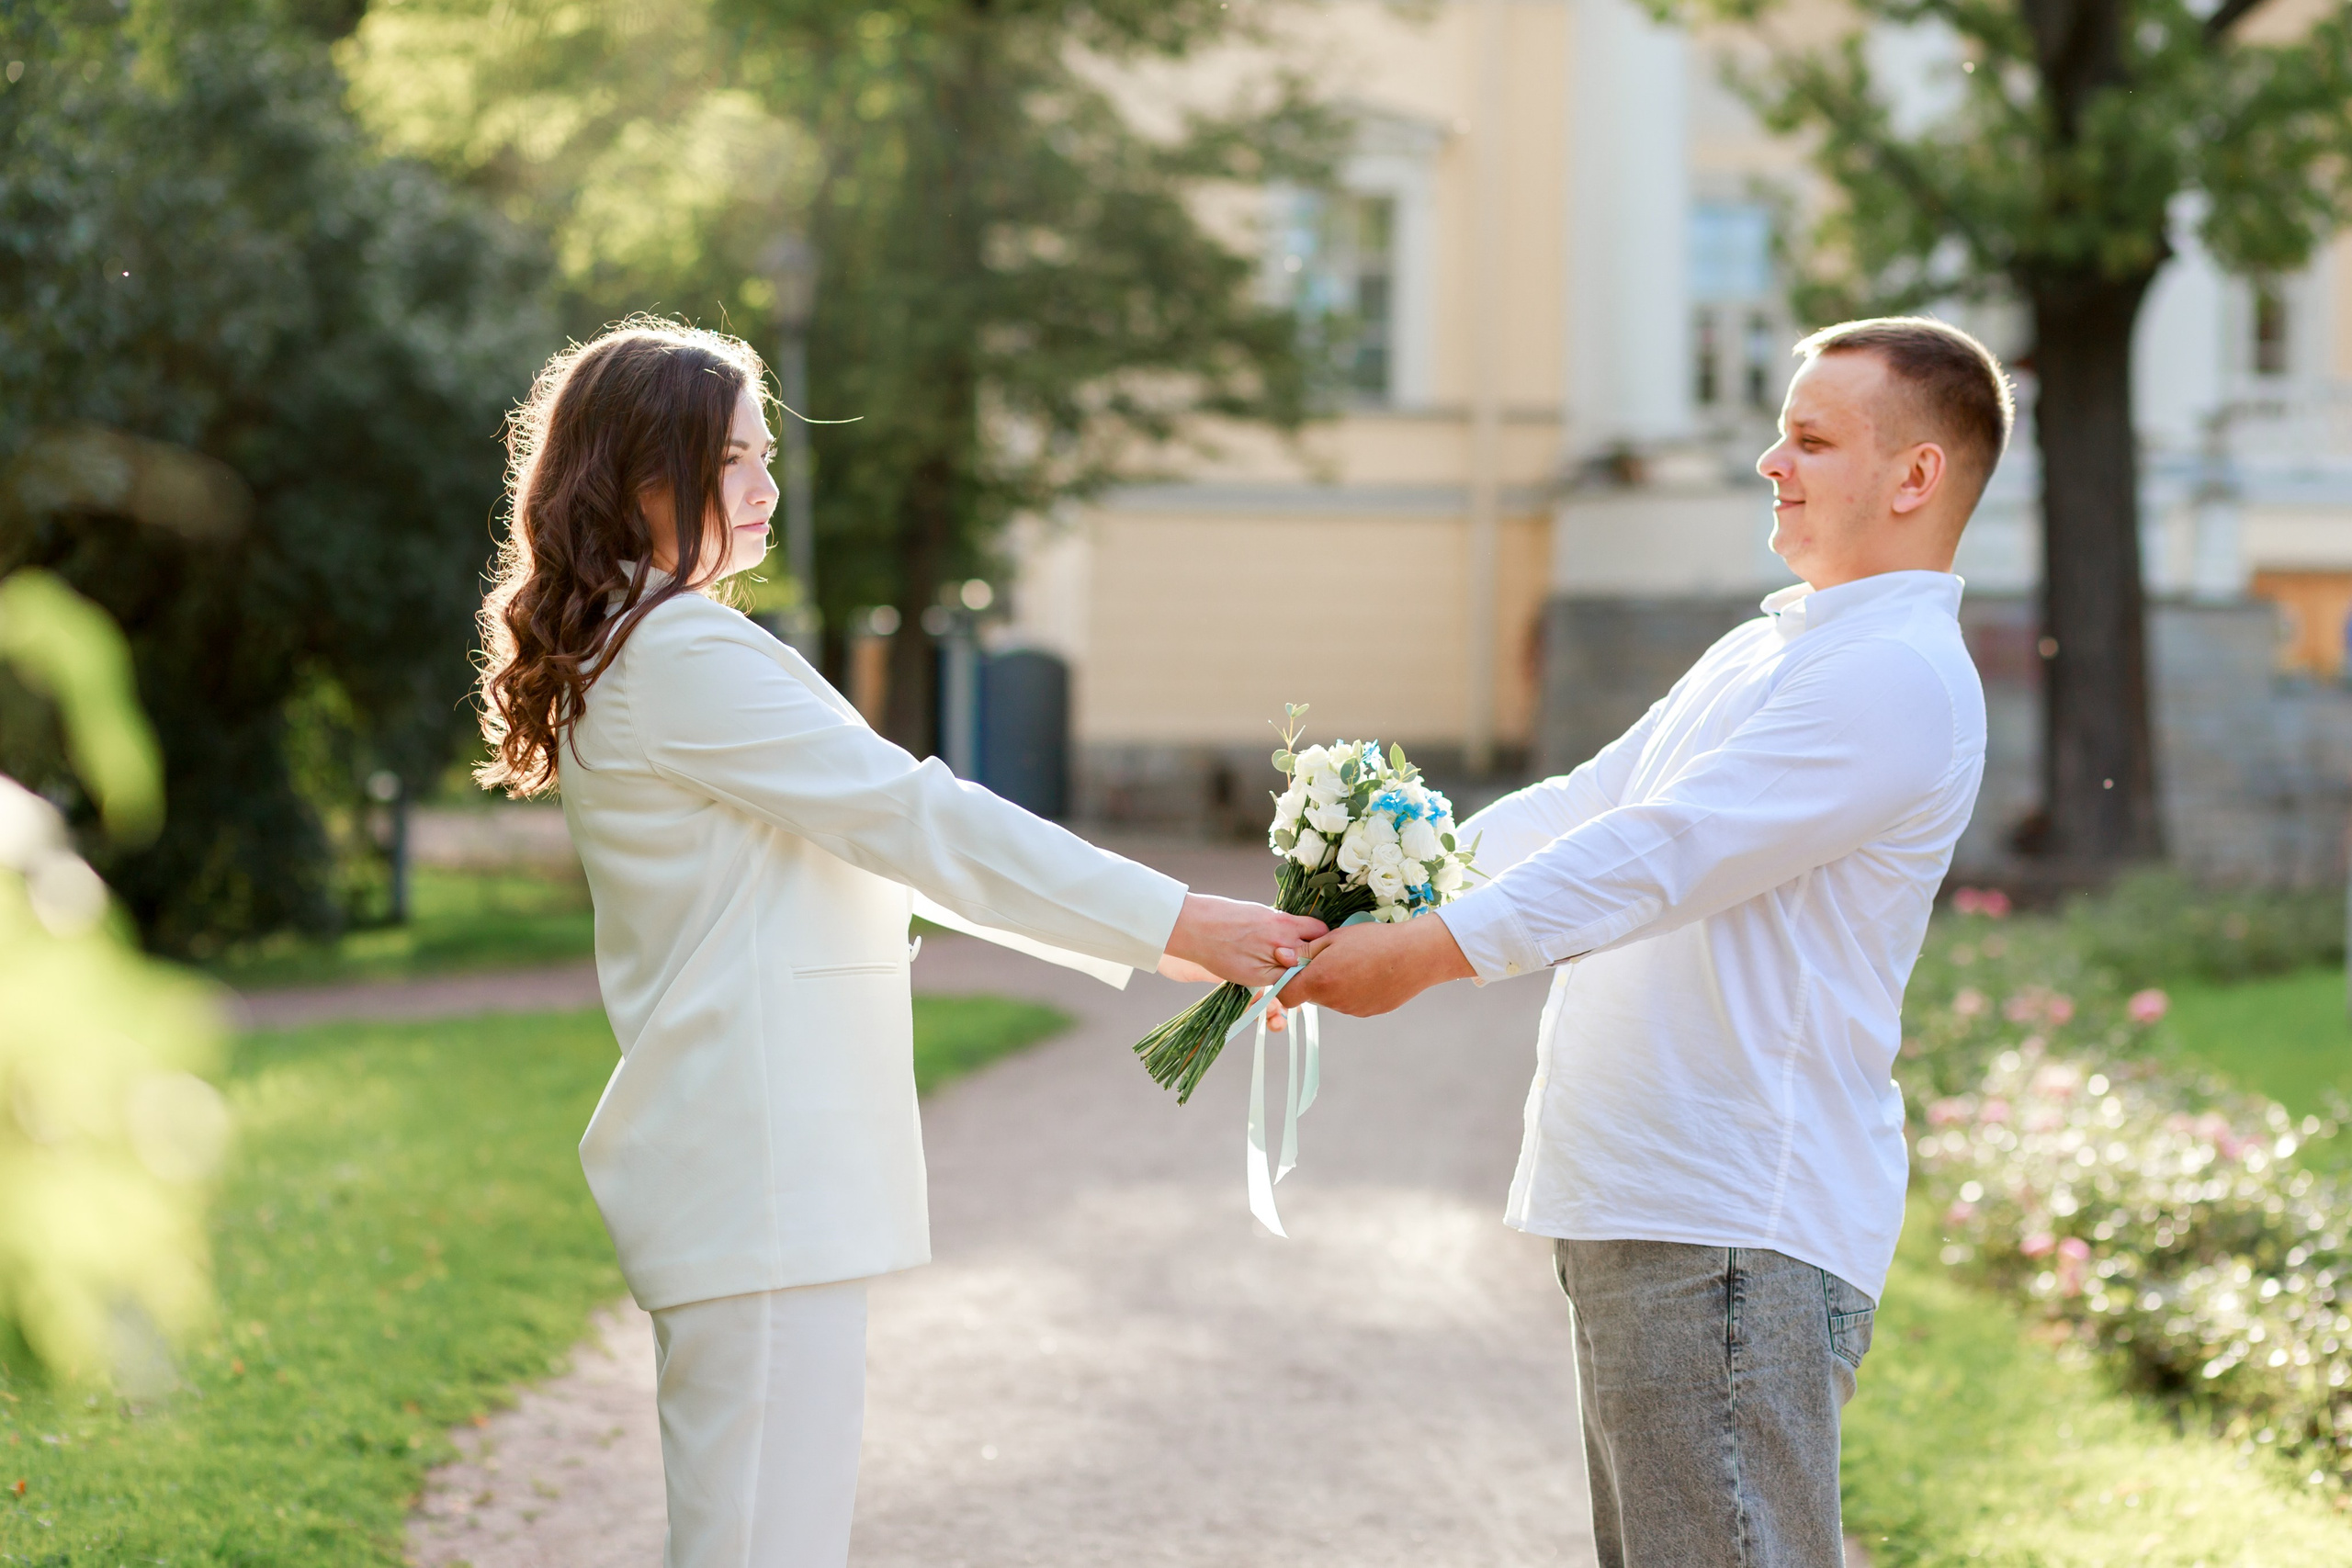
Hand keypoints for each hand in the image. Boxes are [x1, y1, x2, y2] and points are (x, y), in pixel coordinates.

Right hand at [1162, 893, 1327, 989]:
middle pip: (1315, 954)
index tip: (1314, 939)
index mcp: (1284, 922)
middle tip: (1305, 958)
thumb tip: (1294, 931)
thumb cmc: (1223, 915)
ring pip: (1300, 972)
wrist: (1197, 928)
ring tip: (1285, 967)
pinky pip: (1281, 984)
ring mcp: (1272, 962)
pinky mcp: (1259, 978)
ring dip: (1298, 971)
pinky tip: (1271, 974)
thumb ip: (1281, 924)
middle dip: (1313, 956)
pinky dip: (1280, 981)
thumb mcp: (1260, 913)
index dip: (1318, 937)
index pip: (1320, 931)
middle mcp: (1283, 942)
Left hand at [1276, 913, 1473, 1016]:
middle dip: (1315, 980)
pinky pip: (1352, 1003)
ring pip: (1332, 999)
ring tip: (1357, 962)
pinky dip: (1354, 991)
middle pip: (1311, 996)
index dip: (1286, 984)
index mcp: (1320, 981)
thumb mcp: (1335, 937)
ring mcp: (1351, 1010)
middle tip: (1334, 957)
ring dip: (1336, 984)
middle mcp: (1333, 1001)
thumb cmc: (1373, 940)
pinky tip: (1370, 973)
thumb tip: (1280, 957)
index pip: (1286, 996)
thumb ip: (1305, 951)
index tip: (1296, 970)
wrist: (1415, 955)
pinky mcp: (1368, 1012)